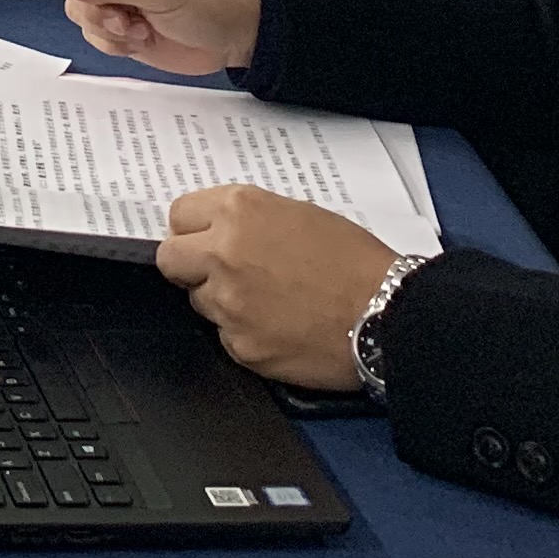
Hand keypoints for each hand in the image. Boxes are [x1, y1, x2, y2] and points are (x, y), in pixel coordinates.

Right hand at [48, 0, 262, 76]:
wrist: (234, 37)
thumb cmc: (206, 0)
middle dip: (91, 4)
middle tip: (123, 17)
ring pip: (77, 6)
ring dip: (105, 25)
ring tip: (139, 30)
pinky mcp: (118, 20)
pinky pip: (92, 31)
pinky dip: (113, 41)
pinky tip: (142, 39)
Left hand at [151, 187, 398, 390]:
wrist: (387, 314)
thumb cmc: (356, 263)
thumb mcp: (298, 214)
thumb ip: (248, 220)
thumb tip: (218, 230)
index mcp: (238, 211)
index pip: (179, 215)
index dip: (193, 229)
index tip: (204, 239)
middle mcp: (223, 253)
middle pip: (170, 259)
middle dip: (191, 266)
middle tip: (222, 272)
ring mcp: (228, 303)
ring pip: (199, 301)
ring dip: (222, 301)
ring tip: (269, 301)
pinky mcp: (240, 346)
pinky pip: (226, 336)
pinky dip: (245, 334)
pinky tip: (280, 327)